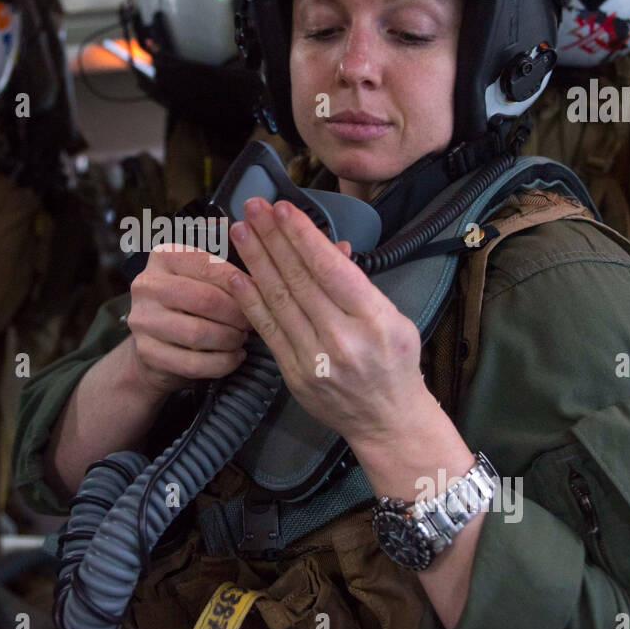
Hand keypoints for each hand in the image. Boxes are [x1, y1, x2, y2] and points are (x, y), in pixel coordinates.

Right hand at [125, 243, 252, 397]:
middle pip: (205, 300)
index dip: (240, 282)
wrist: (155, 345)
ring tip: (241, 338)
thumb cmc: (188, 303)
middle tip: (253, 321)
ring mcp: (143, 320)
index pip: (208, 265)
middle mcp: (147, 285)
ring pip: (199, 334)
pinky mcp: (147, 353)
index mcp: (163, 256)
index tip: (260, 294)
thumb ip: (221, 257)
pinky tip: (234, 356)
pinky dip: (222, 363)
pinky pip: (194, 363)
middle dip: (237, 314)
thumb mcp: (200, 273)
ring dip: (230, 339)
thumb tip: (249, 243)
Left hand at [226, 197, 434, 446]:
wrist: (388, 421)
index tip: (283, 208)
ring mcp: (315, 359)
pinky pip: (266, 330)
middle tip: (253, 207)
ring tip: (240, 230)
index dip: (303, 236)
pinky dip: (249, 300)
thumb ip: (358, 283)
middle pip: (299, 279)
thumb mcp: (394, 317)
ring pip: (279, 300)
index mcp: (375, 320)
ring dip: (256, 261)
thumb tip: (330, 246)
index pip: (331, 269)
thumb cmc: (394, 364)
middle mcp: (343, 339)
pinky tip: (235, 275)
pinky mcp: (293, 373)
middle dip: (273, 238)